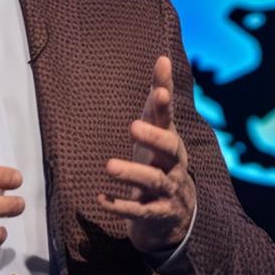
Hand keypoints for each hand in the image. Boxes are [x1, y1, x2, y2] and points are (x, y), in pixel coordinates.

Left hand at [98, 55, 195, 253]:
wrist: (174, 217)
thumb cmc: (161, 164)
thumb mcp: (159, 132)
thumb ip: (158, 99)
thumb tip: (162, 58)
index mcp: (172, 143)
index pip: (170, 121)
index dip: (165, 107)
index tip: (159, 90)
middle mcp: (174, 165)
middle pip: (171, 150)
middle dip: (154, 138)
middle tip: (133, 126)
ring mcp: (168, 191)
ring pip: (154, 181)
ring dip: (131, 173)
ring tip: (108, 166)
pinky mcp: (156, 215)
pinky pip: (139, 211)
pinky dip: (120, 206)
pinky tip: (100, 200)